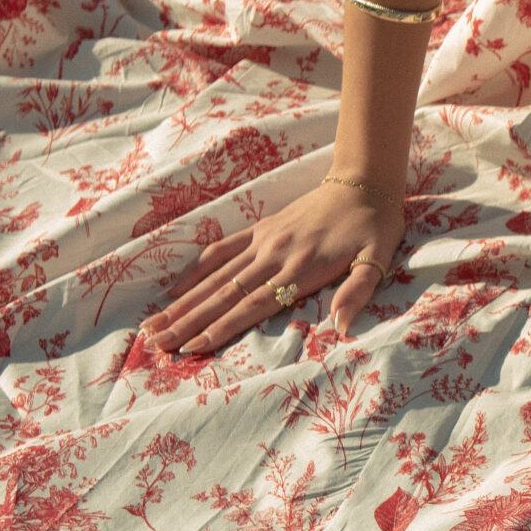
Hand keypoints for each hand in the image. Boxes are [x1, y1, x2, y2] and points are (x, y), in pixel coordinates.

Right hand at [144, 179, 404, 354]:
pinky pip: (221, 250)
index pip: (252, 306)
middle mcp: (274, 256)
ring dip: (183, 303)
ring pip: (215, 277)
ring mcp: (262, 241)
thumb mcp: (377, 259)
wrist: (364, 183)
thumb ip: (358, 292)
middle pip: (224, 295)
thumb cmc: (374, 227)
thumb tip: (341, 327)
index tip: (192, 347)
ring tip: (153, 324)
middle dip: (188, 322)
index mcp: (300, 269)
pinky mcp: (260, 229)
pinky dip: (196, 269)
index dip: (221, 328)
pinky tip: (173, 290)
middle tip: (155, 343)